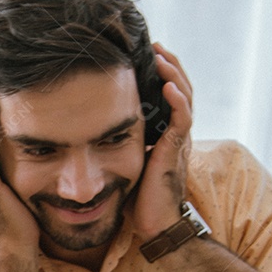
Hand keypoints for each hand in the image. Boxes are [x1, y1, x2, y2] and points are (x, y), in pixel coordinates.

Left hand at [130, 44, 194, 238]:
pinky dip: (178, 101)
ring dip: (174, 75)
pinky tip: (168, 86)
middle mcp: (175, 134)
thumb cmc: (138, 199)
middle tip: (155, 45)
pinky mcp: (176, 153)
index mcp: (164, 134)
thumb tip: (87, 127)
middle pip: (180, 90)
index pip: (169, 95)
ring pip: (185, 99)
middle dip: (169, 65)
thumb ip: (117, 143)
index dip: (161, 74)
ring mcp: (178, 142)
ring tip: (162, 56)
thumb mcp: (124, 162)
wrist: (155, 226)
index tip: (146, 54)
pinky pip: (182, 121)